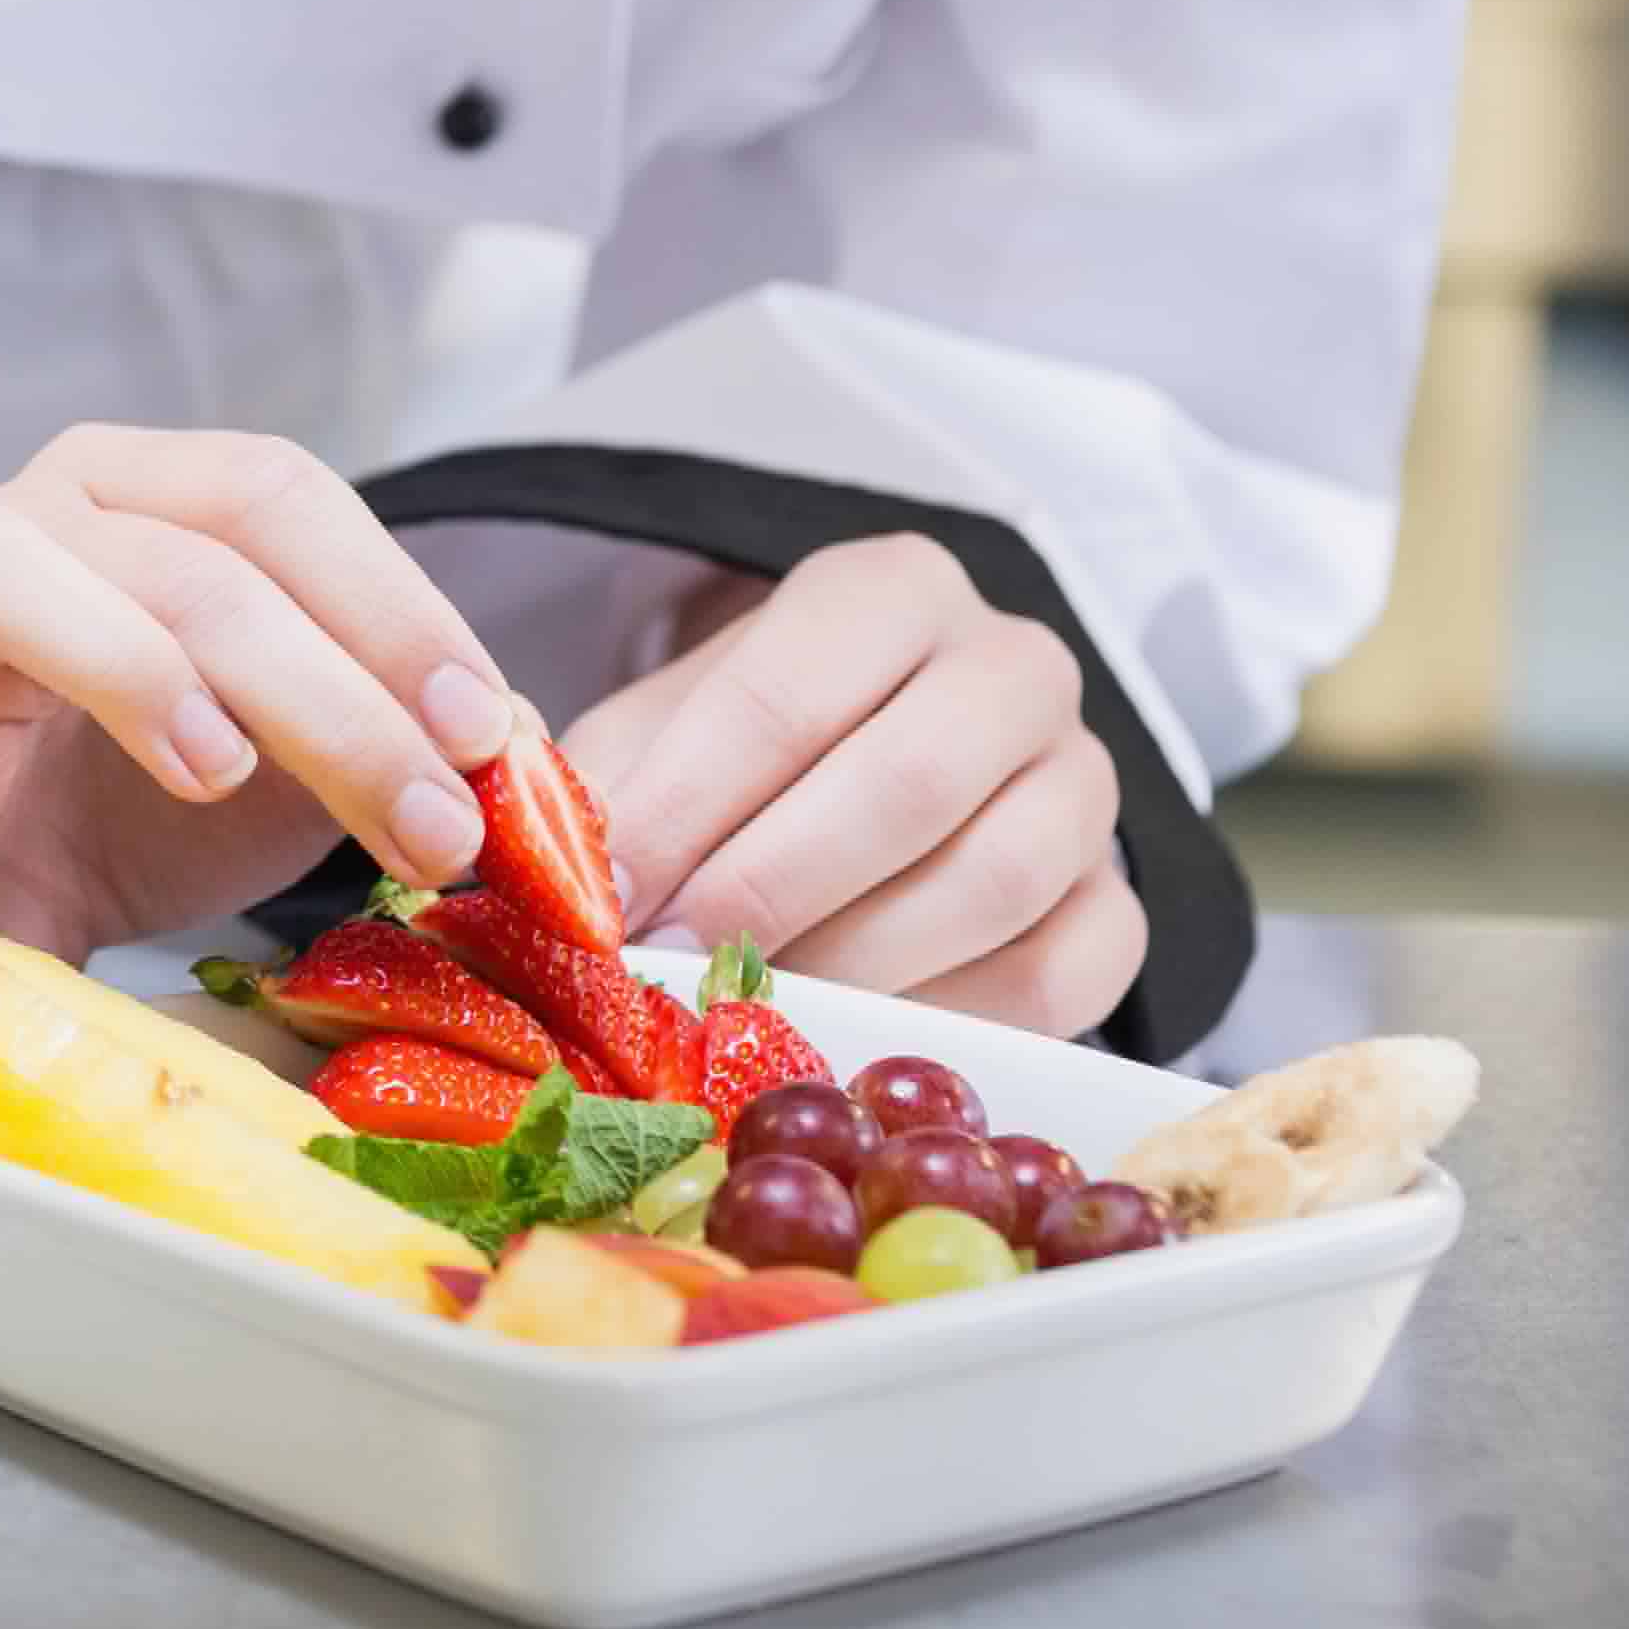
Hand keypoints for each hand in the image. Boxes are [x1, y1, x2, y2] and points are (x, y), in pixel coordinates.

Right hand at [0, 427, 522, 1034]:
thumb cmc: (138, 818)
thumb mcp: (302, 780)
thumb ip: (408, 745)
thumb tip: (540, 763)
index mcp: (154, 499)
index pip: (284, 498)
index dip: (399, 609)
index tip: (494, 739)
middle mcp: (35, 514)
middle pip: (189, 553)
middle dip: (332, 690)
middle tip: (428, 824)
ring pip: (11, 567)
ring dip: (135, 665)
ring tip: (218, 773)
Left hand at [558, 535, 1143, 1034]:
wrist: (870, 777)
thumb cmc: (747, 756)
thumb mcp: (662, 733)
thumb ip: (596, 775)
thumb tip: (510, 839)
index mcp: (894, 590)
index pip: (785, 693)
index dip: (687, 808)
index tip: (604, 899)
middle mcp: (1014, 665)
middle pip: (904, 785)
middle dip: (767, 891)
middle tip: (670, 968)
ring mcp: (1085, 783)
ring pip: (991, 880)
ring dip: (852, 964)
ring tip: (746, 1011)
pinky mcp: (1118, 904)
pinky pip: (1057, 977)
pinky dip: (947, 1021)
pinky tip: (850, 1038)